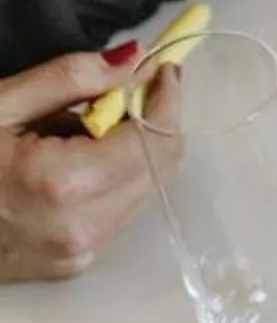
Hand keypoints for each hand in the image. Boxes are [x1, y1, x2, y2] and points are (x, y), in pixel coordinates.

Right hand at [0, 48, 156, 282]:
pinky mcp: (78, 262)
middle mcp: (84, 226)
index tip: (164, 68)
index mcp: (63, 183)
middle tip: (133, 86)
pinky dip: (116, 179)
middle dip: (156, 124)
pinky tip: (79, 158)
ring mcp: (83, 252)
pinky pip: (121, 214)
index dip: (166, 101)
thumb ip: (68, 80)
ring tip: (90, 123)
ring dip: (137, 152)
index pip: (153, 142)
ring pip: (146, 194)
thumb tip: (130, 59)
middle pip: (160, 170)